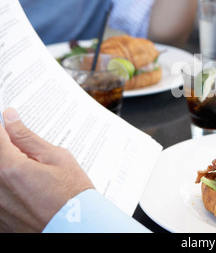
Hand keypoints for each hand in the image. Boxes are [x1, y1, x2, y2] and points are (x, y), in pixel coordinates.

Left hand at [0, 108, 93, 232]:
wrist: (77, 227)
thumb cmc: (72, 193)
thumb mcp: (57, 158)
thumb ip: (28, 138)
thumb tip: (10, 118)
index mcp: (9, 168)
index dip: (5, 127)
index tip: (10, 121)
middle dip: (9, 149)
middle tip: (26, 152)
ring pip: (0, 174)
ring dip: (11, 167)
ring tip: (34, 175)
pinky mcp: (0, 218)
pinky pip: (1, 194)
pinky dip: (10, 186)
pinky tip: (29, 190)